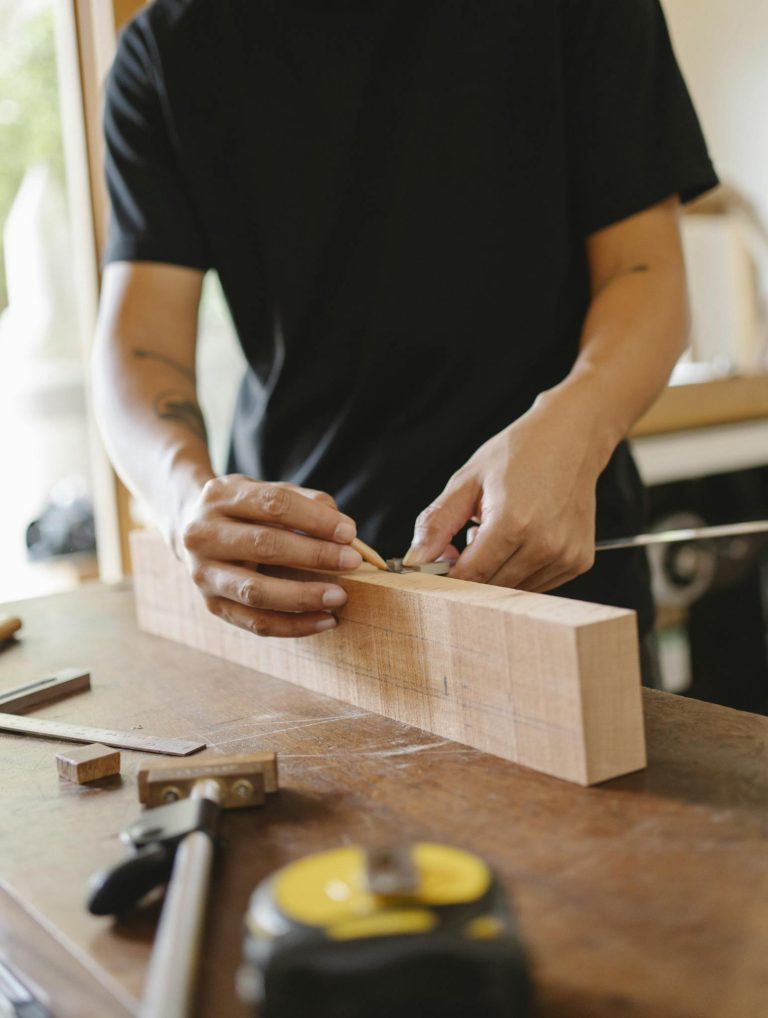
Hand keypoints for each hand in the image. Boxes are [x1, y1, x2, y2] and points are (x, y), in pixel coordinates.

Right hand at [179, 475, 361, 636]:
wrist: (190, 528)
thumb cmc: (244, 510)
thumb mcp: (267, 491)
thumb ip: (305, 501)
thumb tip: (344, 528)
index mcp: (220, 496)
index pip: (272, 504)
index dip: (315, 519)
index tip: (349, 532)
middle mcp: (203, 534)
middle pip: (264, 545)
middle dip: (314, 555)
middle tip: (352, 561)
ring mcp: (203, 573)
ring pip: (256, 591)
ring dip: (303, 596)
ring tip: (339, 597)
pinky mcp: (211, 605)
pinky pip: (255, 623)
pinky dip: (294, 625)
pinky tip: (324, 620)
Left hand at [403, 391, 606, 591]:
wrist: (572, 437)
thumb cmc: (519, 453)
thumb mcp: (467, 481)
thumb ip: (437, 524)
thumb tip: (415, 560)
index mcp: (513, 523)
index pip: (469, 577)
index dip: (447, 577)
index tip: (436, 566)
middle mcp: (544, 545)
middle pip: (491, 588)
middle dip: (470, 574)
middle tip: (466, 541)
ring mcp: (565, 556)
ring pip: (513, 590)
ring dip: (496, 572)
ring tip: (497, 534)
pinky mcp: (579, 562)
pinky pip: (537, 584)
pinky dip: (519, 570)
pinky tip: (519, 541)